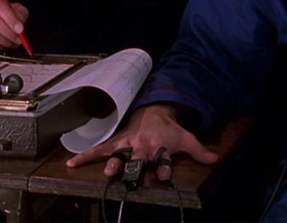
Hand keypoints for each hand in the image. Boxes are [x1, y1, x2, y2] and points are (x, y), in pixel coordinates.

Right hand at [0, 0, 28, 50]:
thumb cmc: (6, 14)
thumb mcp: (17, 9)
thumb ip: (20, 15)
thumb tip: (20, 27)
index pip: (0, 7)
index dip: (12, 19)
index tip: (20, 29)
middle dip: (9, 33)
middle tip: (19, 39)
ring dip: (5, 41)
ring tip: (13, 42)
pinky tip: (3, 44)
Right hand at [66, 104, 218, 181]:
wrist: (154, 110)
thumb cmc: (170, 129)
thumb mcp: (186, 138)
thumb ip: (198, 150)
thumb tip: (215, 159)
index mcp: (160, 146)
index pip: (163, 158)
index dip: (164, 166)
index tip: (165, 174)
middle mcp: (143, 146)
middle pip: (138, 158)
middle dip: (133, 166)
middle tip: (125, 175)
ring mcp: (129, 144)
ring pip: (118, 154)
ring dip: (113, 162)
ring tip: (107, 172)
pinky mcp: (117, 142)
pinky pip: (100, 149)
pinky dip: (86, 155)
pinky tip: (71, 163)